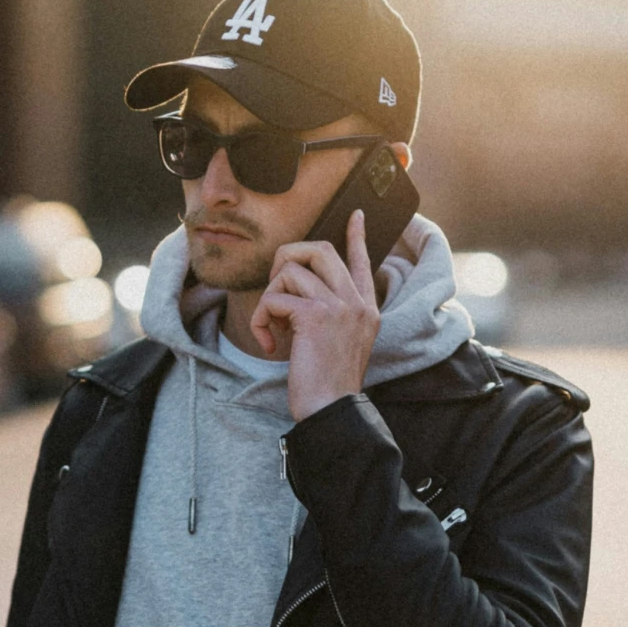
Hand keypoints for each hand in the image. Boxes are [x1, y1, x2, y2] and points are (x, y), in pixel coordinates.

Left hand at [249, 210, 380, 420]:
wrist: (332, 410)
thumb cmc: (328, 385)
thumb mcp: (341, 344)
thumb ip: (331, 315)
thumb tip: (299, 294)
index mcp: (366, 308)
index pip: (362, 262)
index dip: (355, 236)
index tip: (355, 216)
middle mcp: (357, 301)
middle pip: (319, 249)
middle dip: (287, 258)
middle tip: (276, 287)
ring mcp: (339, 305)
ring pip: (290, 271)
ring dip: (270, 298)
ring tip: (275, 327)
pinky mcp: (315, 315)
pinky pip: (274, 299)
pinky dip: (261, 320)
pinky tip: (269, 343)